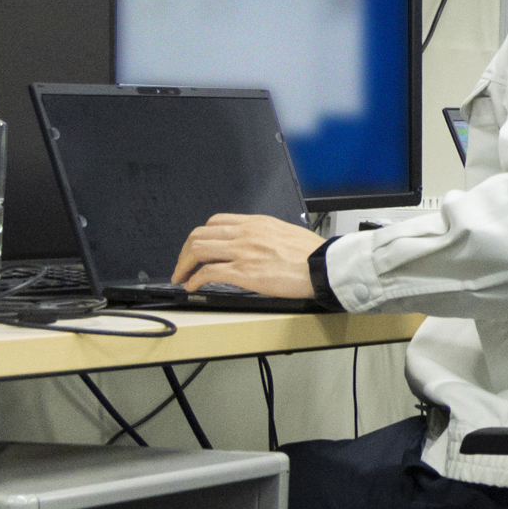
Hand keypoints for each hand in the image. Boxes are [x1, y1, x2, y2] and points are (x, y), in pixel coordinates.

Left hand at [172, 213, 325, 299]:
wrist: (325, 266)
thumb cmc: (313, 254)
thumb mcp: (286, 233)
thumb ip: (266, 236)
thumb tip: (257, 247)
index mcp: (257, 223)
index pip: (216, 222)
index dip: (201, 236)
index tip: (198, 248)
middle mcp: (246, 233)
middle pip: (200, 235)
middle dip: (185, 251)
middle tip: (183, 264)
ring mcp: (242, 251)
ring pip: (198, 250)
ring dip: (184, 265)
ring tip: (182, 276)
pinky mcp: (243, 272)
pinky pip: (208, 273)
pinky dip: (194, 280)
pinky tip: (192, 286)